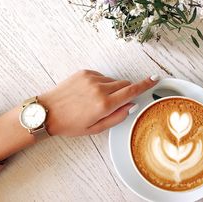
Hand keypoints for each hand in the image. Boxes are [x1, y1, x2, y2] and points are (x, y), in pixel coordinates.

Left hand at [40, 70, 158, 136]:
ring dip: (111, 89)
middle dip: (124, 92)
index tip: (154, 78)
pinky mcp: (85, 72)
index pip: (131, 91)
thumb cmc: (70, 123)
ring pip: (113, 81)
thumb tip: (131, 105)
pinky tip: (88, 93)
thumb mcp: (95, 128)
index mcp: (104, 104)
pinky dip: (100, 84)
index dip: (145, 85)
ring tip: (95, 99)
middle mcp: (100, 88)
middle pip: (124, 84)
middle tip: (112, 103)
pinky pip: (101, 76)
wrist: (48, 111)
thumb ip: (117, 117)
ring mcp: (91, 78)